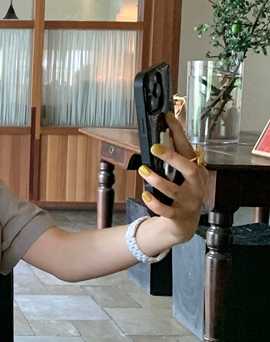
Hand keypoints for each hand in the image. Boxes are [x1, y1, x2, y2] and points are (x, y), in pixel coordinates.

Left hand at [138, 112, 207, 246]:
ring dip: (157, 180)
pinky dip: (155, 202)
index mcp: (197, 172)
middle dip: (173, 157)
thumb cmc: (181, 193)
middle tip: (155, 147)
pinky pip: (166, 210)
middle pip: (190, 170)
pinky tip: (145, 194)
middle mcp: (196, 186)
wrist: (184, 223)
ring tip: (144, 170)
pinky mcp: (179, 216)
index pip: (189, 149)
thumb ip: (173, 159)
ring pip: (174, 191)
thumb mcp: (180, 175)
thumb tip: (159, 136)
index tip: (168, 118)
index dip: (179, 133)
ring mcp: (189, 202)